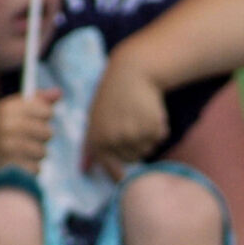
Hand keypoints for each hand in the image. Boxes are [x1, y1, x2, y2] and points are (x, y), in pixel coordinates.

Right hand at [0, 89, 60, 176]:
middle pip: (47, 133)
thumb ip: (34, 102)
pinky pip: (36, 169)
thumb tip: (59, 93)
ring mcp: (8, 148)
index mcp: (6, 109)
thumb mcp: (7, 113)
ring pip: (43, 152)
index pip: (45, 111)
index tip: (36, 120)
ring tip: (16, 154)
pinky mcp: (10, 168)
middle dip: (40, 139)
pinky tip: (13, 166)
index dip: (44, 118)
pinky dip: (28, 170)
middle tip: (23, 140)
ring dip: (34, 156)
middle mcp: (7, 126)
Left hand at [84, 56, 168, 179]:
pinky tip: (150, 112)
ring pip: (148, 149)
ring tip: (139, 116)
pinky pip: (160, 137)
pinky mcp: (152, 127)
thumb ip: (91, 146)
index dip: (120, 172)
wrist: (131, 72)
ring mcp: (134, 134)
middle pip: (133, 158)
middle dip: (135, 146)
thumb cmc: (111, 97)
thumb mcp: (95, 119)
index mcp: (98, 140)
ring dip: (148, 137)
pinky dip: (159, 127)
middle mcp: (115, 140)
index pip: (113, 169)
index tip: (124, 170)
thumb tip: (84, 170)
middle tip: (130, 124)